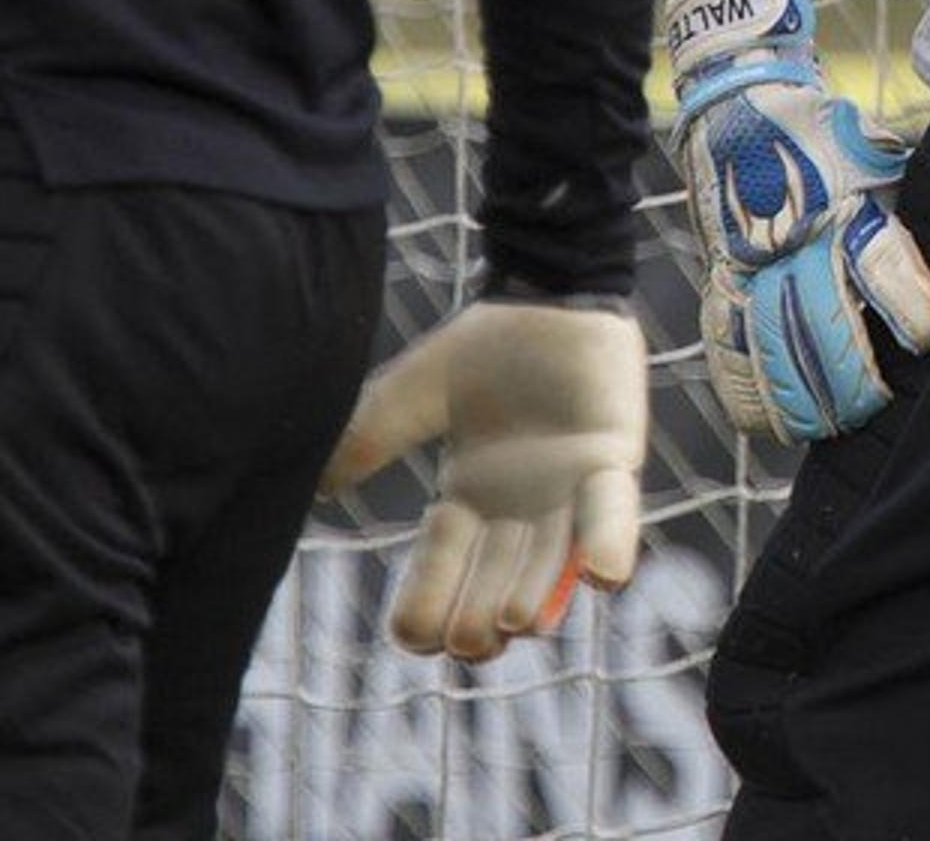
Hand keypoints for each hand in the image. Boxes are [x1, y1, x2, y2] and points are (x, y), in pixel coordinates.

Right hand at [320, 299, 645, 661]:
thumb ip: (371, 436)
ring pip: (549, 564)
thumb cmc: (488, 343)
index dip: (426, 607)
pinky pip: (613, 512)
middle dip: (477, 623)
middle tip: (463, 639)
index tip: (410, 636)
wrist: (550, 290)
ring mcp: (568, 490)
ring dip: (532, 596)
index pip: (441, 570)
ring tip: (510, 621)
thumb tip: (316, 487)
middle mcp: (519, 509)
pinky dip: (608, 544)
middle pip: (494, 587)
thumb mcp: (416, 393)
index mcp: (468, 499)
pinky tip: (601, 576)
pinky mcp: (612, 461)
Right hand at [665, 0, 929, 437]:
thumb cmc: (831, 137)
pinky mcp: (717, 279)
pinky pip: (724, 352)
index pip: (884, 272)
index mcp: (845, 205)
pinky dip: (749, 397)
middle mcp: (794, 240)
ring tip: (832, 425)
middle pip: (822, 332)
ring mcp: (746, 264)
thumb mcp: (881, 157)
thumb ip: (912, 213)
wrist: (740, 100)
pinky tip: (774, 423)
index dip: (915, 315)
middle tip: (880, 403)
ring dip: (804, 403)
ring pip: (769, 353)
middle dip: (856, 384)